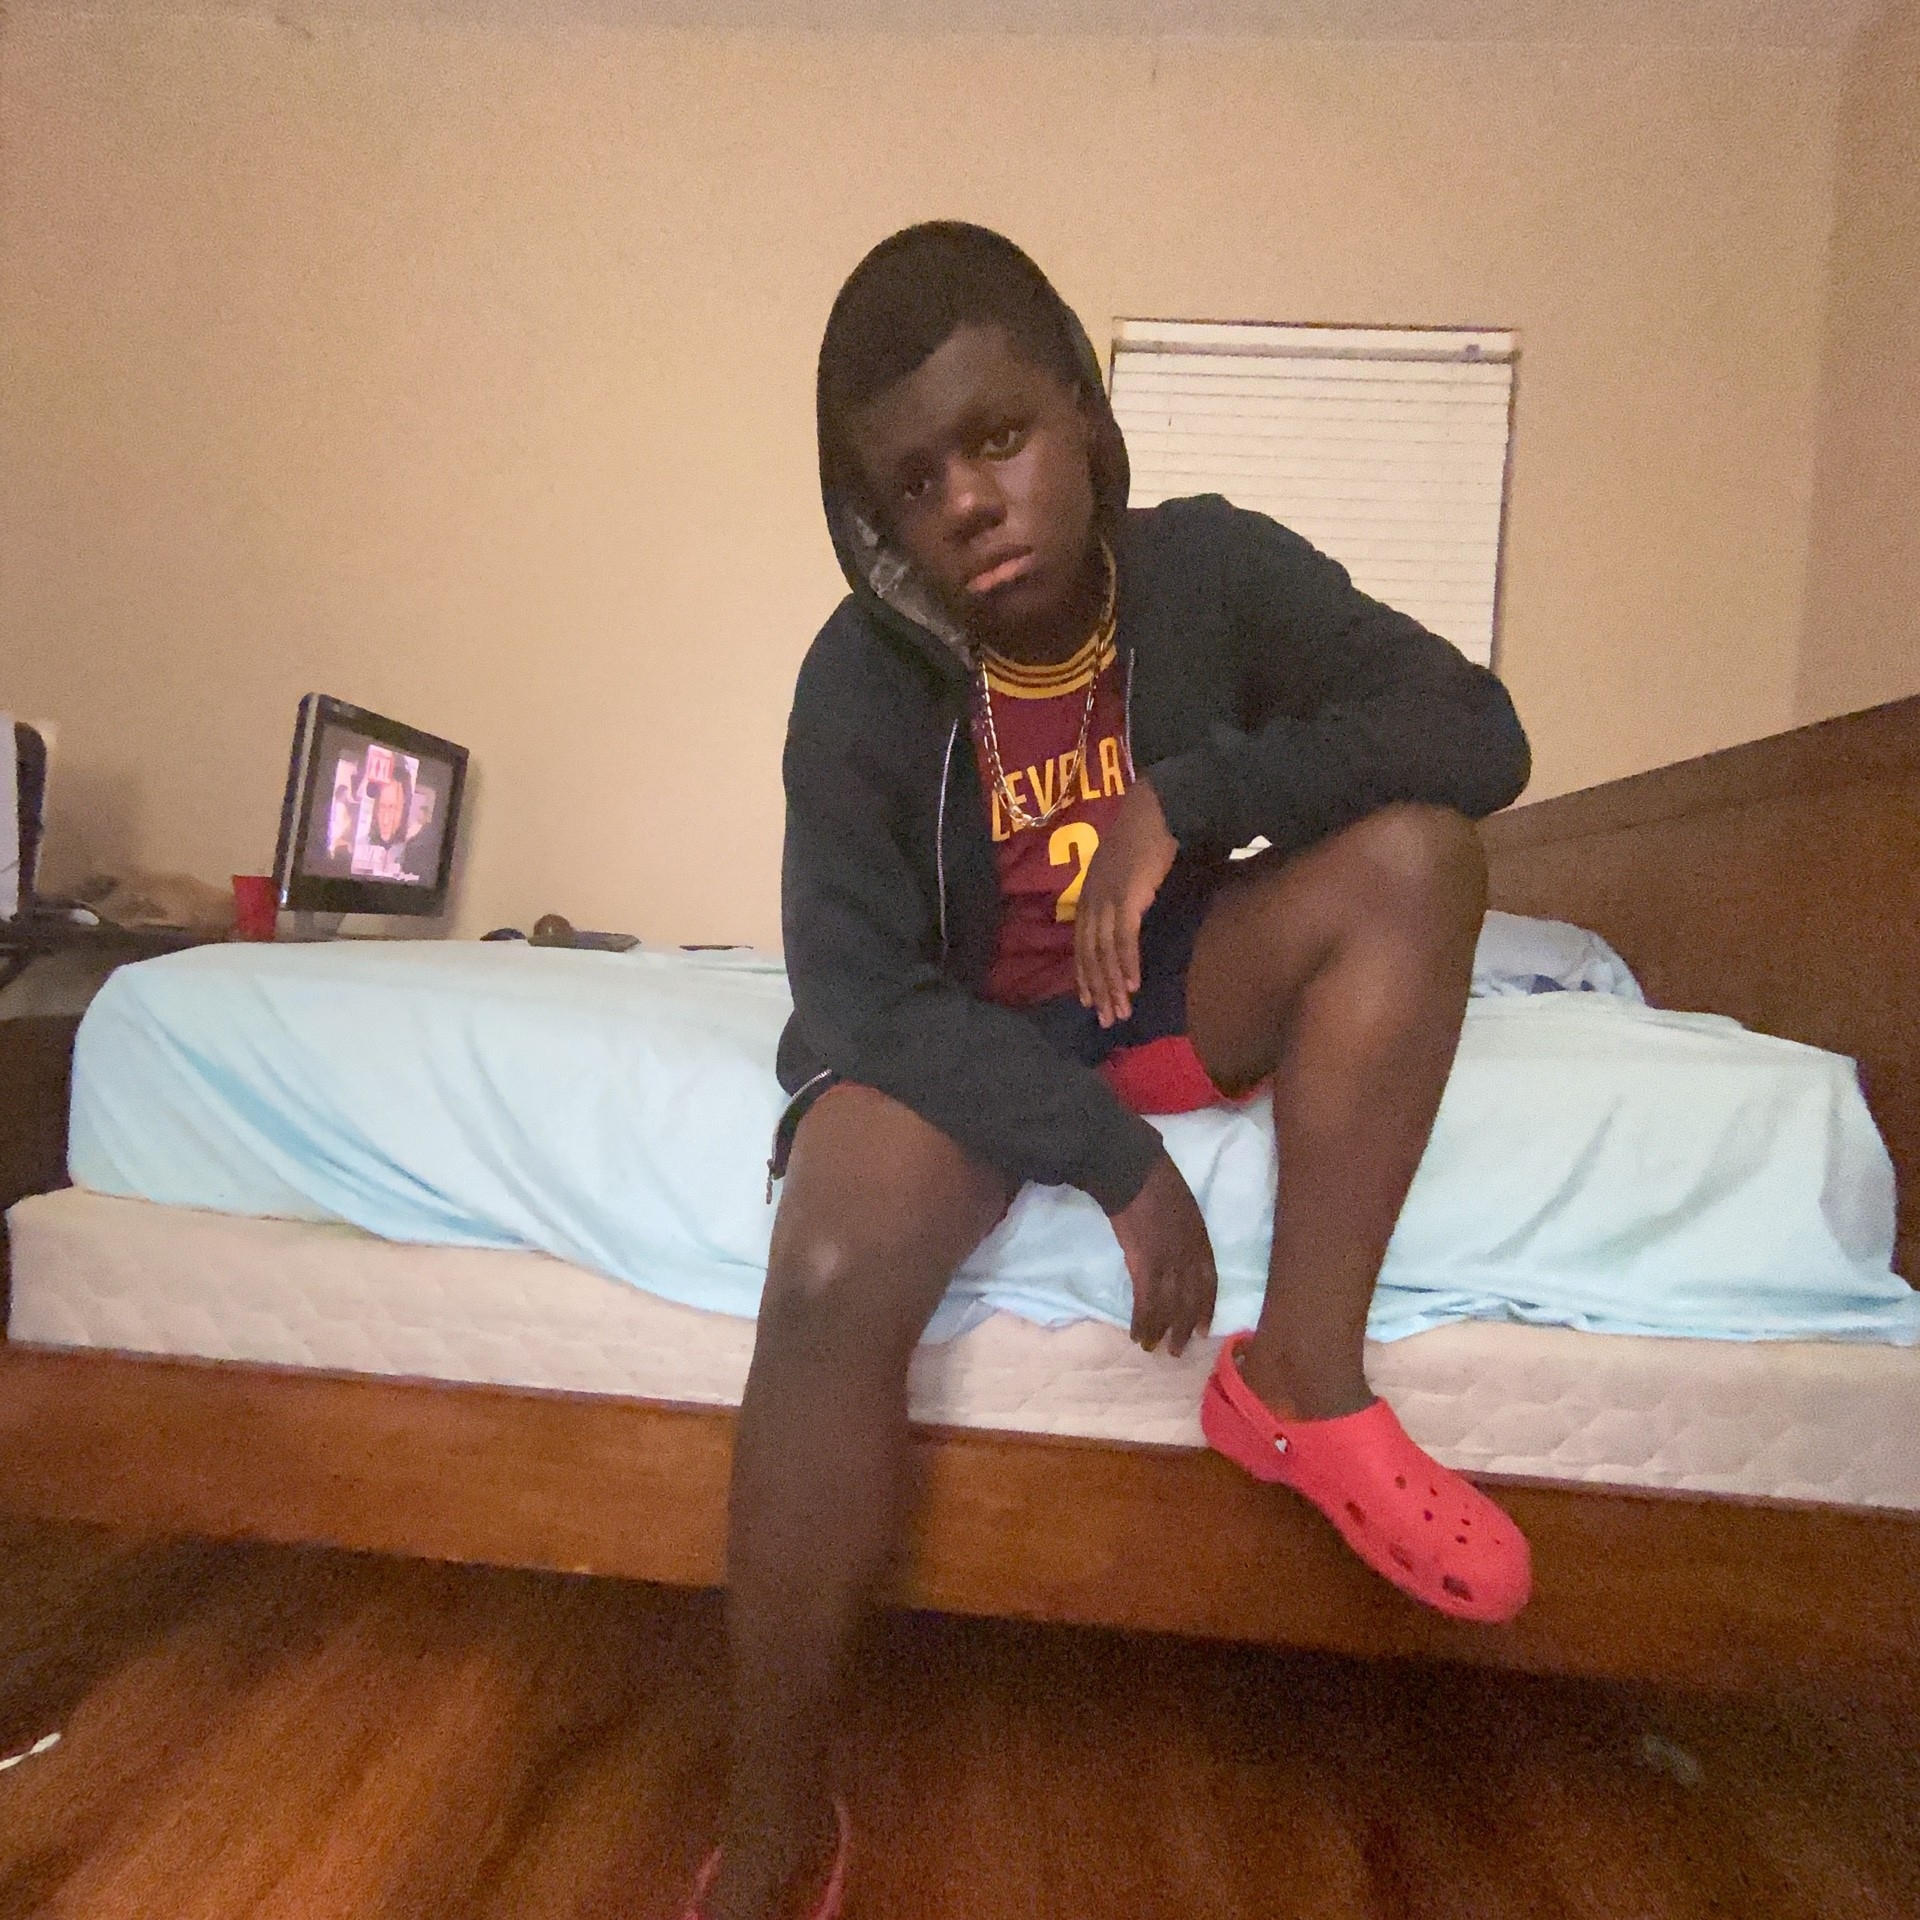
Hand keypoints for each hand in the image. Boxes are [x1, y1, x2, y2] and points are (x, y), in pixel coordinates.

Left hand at [1074, 779, 1177, 1027]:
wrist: (1154, 811)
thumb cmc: (1143, 837)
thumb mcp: (1123, 872)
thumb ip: (1120, 896)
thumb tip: (1128, 918)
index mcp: (1089, 896)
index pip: (1082, 945)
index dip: (1085, 975)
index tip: (1089, 1000)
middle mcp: (1091, 901)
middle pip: (1090, 955)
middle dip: (1098, 990)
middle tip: (1106, 1019)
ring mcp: (1107, 900)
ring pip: (1105, 953)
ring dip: (1112, 985)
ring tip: (1120, 1012)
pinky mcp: (1126, 898)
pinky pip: (1124, 939)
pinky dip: (1127, 964)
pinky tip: (1132, 985)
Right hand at [1108, 1150, 1216, 1355]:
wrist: (1133, 1172)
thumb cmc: (1155, 1180)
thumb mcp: (1183, 1206)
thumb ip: (1184, 1231)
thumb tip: (1176, 1245)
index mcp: (1201, 1240)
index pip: (1209, 1282)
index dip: (1205, 1308)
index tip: (1202, 1328)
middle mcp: (1190, 1256)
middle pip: (1190, 1300)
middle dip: (1183, 1328)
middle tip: (1178, 1350)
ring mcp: (1169, 1262)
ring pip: (1169, 1307)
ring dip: (1161, 1331)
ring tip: (1152, 1349)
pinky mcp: (1145, 1265)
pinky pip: (1146, 1303)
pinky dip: (1142, 1322)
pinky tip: (1137, 1335)